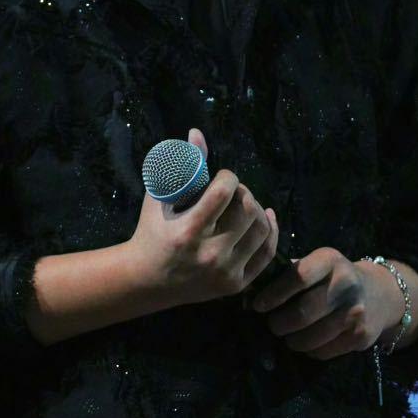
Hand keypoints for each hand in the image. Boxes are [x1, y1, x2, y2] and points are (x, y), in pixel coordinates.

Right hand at [128, 126, 279, 306]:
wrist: (146, 281)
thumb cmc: (151, 233)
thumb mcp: (160, 198)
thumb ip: (181, 166)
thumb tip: (197, 133)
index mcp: (188, 231)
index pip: (224, 192)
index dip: (228, 177)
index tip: (221, 177)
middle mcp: (210, 253)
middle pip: (247, 210)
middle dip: (243, 192)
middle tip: (233, 191)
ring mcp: (225, 271)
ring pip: (261, 229)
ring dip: (257, 208)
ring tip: (245, 203)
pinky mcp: (236, 284)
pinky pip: (266, 253)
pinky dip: (271, 230)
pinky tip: (266, 216)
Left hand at [248, 246, 401, 360]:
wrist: (377, 295)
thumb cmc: (331, 279)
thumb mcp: (314, 266)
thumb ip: (285, 276)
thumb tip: (248, 295)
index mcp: (329, 260)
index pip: (298, 277)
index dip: (273, 294)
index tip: (258, 306)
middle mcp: (346, 283)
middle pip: (302, 312)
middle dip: (279, 324)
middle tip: (273, 326)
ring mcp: (355, 311)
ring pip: (311, 337)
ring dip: (292, 341)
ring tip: (289, 336)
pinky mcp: (360, 336)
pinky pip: (323, 351)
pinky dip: (309, 351)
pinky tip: (309, 342)